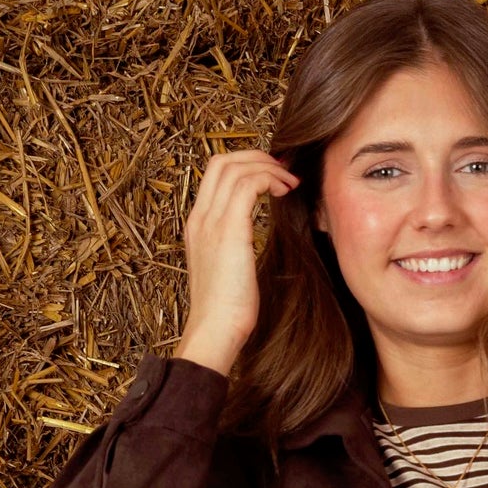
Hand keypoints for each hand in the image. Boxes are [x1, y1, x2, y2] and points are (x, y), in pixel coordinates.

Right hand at [176, 149, 299, 375]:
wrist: (215, 330)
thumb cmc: (226, 310)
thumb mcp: (227, 269)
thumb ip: (234, 246)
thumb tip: (253, 237)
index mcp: (197, 225)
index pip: (215, 174)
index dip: (245, 165)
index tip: (272, 174)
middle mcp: (200, 217)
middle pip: (222, 161)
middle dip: (257, 157)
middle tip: (284, 169)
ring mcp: (211, 221)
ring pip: (236, 167)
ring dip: (268, 168)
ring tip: (290, 182)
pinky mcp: (228, 229)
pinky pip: (248, 184)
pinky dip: (269, 179)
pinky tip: (285, 192)